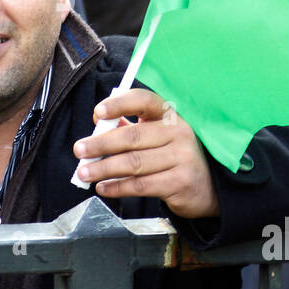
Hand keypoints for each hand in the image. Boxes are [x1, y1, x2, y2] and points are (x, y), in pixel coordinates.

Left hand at [73, 89, 219, 217]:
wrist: (208, 188)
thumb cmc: (174, 157)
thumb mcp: (157, 137)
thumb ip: (129, 129)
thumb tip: (98, 124)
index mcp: (170, 116)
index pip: (145, 101)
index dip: (120, 104)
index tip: (98, 113)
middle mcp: (179, 133)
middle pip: (133, 137)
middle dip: (101, 144)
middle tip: (79, 150)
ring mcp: (182, 158)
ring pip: (134, 163)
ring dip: (104, 168)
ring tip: (85, 172)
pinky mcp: (180, 183)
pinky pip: (141, 185)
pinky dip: (117, 187)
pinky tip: (103, 188)